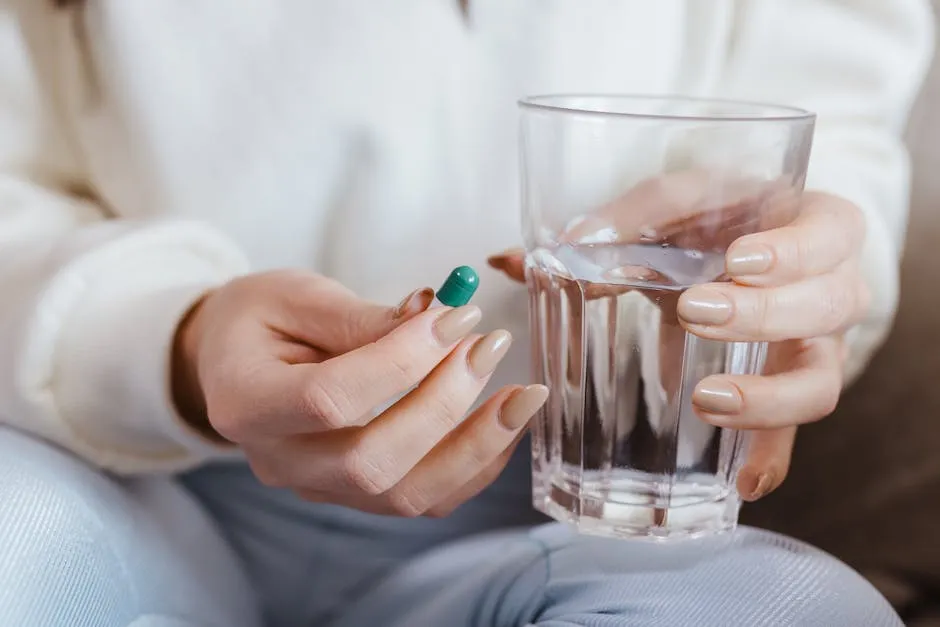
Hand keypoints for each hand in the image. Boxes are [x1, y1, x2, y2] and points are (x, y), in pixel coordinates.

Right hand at [172, 270, 547, 516]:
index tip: (456, 315)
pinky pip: (422, 499)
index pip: (330, 399)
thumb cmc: (259, 319)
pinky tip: (505, 425)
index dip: (401, 360)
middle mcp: (279, 461)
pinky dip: (473, 468)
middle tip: (489, 345)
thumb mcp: (295, 296)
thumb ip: (359, 316)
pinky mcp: (353, 494)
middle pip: (372, 462)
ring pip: (405, 496)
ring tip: (522, 395)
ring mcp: (317, 487)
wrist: (232, 361)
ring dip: (475, 447)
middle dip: (446, 404)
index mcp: (247, 403)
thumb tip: (437, 320)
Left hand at [490, 186, 866, 501]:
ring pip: (821, 378)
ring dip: (769, 397)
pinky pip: (795, 431)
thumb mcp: (670, 209)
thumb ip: (603, 228)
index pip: (828, 231)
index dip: (793, 249)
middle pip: (828, 305)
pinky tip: (743, 482)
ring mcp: (815, 345)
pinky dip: (771, 457)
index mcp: (808, 223)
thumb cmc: (714, 220)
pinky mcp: (790, 387)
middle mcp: (827, 287)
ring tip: (707, 402)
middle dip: (764, 313)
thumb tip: (505, 261)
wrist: (748, 248)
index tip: (738, 259)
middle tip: (696, 311)